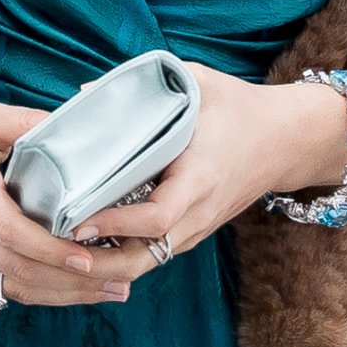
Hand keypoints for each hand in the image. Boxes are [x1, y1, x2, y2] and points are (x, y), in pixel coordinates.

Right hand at [0, 90, 134, 306]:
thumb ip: (28, 124)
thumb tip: (78, 126)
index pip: (14, 233)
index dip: (54, 250)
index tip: (90, 256)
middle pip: (19, 269)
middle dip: (73, 281)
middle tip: (121, 279)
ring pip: (10, 285)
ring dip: (61, 294)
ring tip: (107, 290)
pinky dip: (34, 289)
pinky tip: (68, 287)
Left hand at [61, 61, 323, 286]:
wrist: (285, 139)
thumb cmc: (239, 106)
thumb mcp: (198, 81)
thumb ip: (146, 84)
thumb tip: (86, 91)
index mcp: (200, 177)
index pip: (157, 216)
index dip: (117, 223)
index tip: (80, 219)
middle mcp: (199, 212)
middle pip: (147, 257)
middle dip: (102, 265)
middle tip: (61, 253)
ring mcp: (198, 227)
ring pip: (149, 261)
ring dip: (109, 265)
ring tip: (66, 253)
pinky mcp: (195, 229)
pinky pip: (156, 252)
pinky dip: (125, 254)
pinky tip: (95, 246)